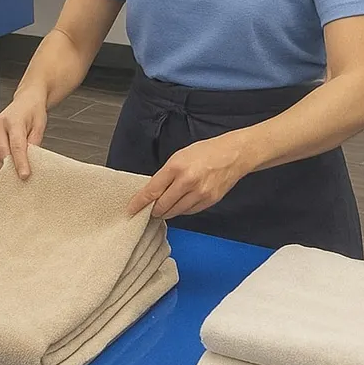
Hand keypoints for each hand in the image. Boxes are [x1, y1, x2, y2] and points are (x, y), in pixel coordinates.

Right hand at [0, 89, 47, 178]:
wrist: (26, 100)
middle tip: (21, 180)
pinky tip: (12, 166)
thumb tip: (31, 161)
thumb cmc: (33, 110)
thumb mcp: (40, 125)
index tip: (24, 175)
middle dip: (11, 167)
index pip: (16, 146)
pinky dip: (3, 160)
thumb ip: (34, 143)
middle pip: (2, 151)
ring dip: (6, 165)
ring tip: (18, 173)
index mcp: (13, 120)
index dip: (20, 162)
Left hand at [128, 133, 253, 218]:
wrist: (233, 155)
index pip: (152, 190)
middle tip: (149, 209)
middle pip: (162, 206)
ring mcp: (200, 193)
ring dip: (167, 211)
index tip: (131, 210)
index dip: (139, 203)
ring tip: (164, 207)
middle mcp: (187, 182)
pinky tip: (180, 203)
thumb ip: (165, 175)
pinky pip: (189, 212)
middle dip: (153, 210)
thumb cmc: (205, 152)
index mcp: (176, 167)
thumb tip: (153, 192)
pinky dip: (181, 210)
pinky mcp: (209, 201)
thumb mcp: (179, 157)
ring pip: (175, 212)